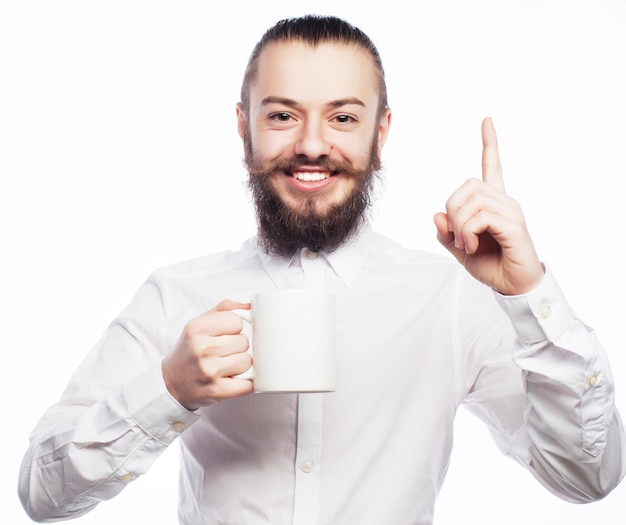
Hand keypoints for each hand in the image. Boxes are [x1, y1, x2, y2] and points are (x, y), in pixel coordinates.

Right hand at [161, 300, 253, 409]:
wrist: (170, 384)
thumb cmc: (189, 351)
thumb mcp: (199, 324)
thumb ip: (224, 310)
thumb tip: (251, 306)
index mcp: (197, 328)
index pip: (237, 321)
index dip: (234, 329)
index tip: (224, 336)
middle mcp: (202, 348)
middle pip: (244, 342)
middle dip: (237, 348)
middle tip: (222, 354)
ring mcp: (209, 370)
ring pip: (247, 361)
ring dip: (241, 366)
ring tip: (226, 367)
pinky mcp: (216, 391)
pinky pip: (248, 384)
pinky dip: (244, 384)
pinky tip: (232, 380)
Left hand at [433, 117, 543, 294]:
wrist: (513, 286)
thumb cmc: (490, 265)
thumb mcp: (460, 249)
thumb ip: (447, 233)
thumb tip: (437, 214)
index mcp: (493, 203)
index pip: (492, 166)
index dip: (489, 144)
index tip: (487, 120)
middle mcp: (505, 201)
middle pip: (468, 186)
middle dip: (453, 210)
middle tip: (457, 237)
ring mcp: (511, 211)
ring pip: (472, 201)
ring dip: (460, 226)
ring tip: (467, 245)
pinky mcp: (514, 225)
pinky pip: (480, 217)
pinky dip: (468, 233)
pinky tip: (473, 247)